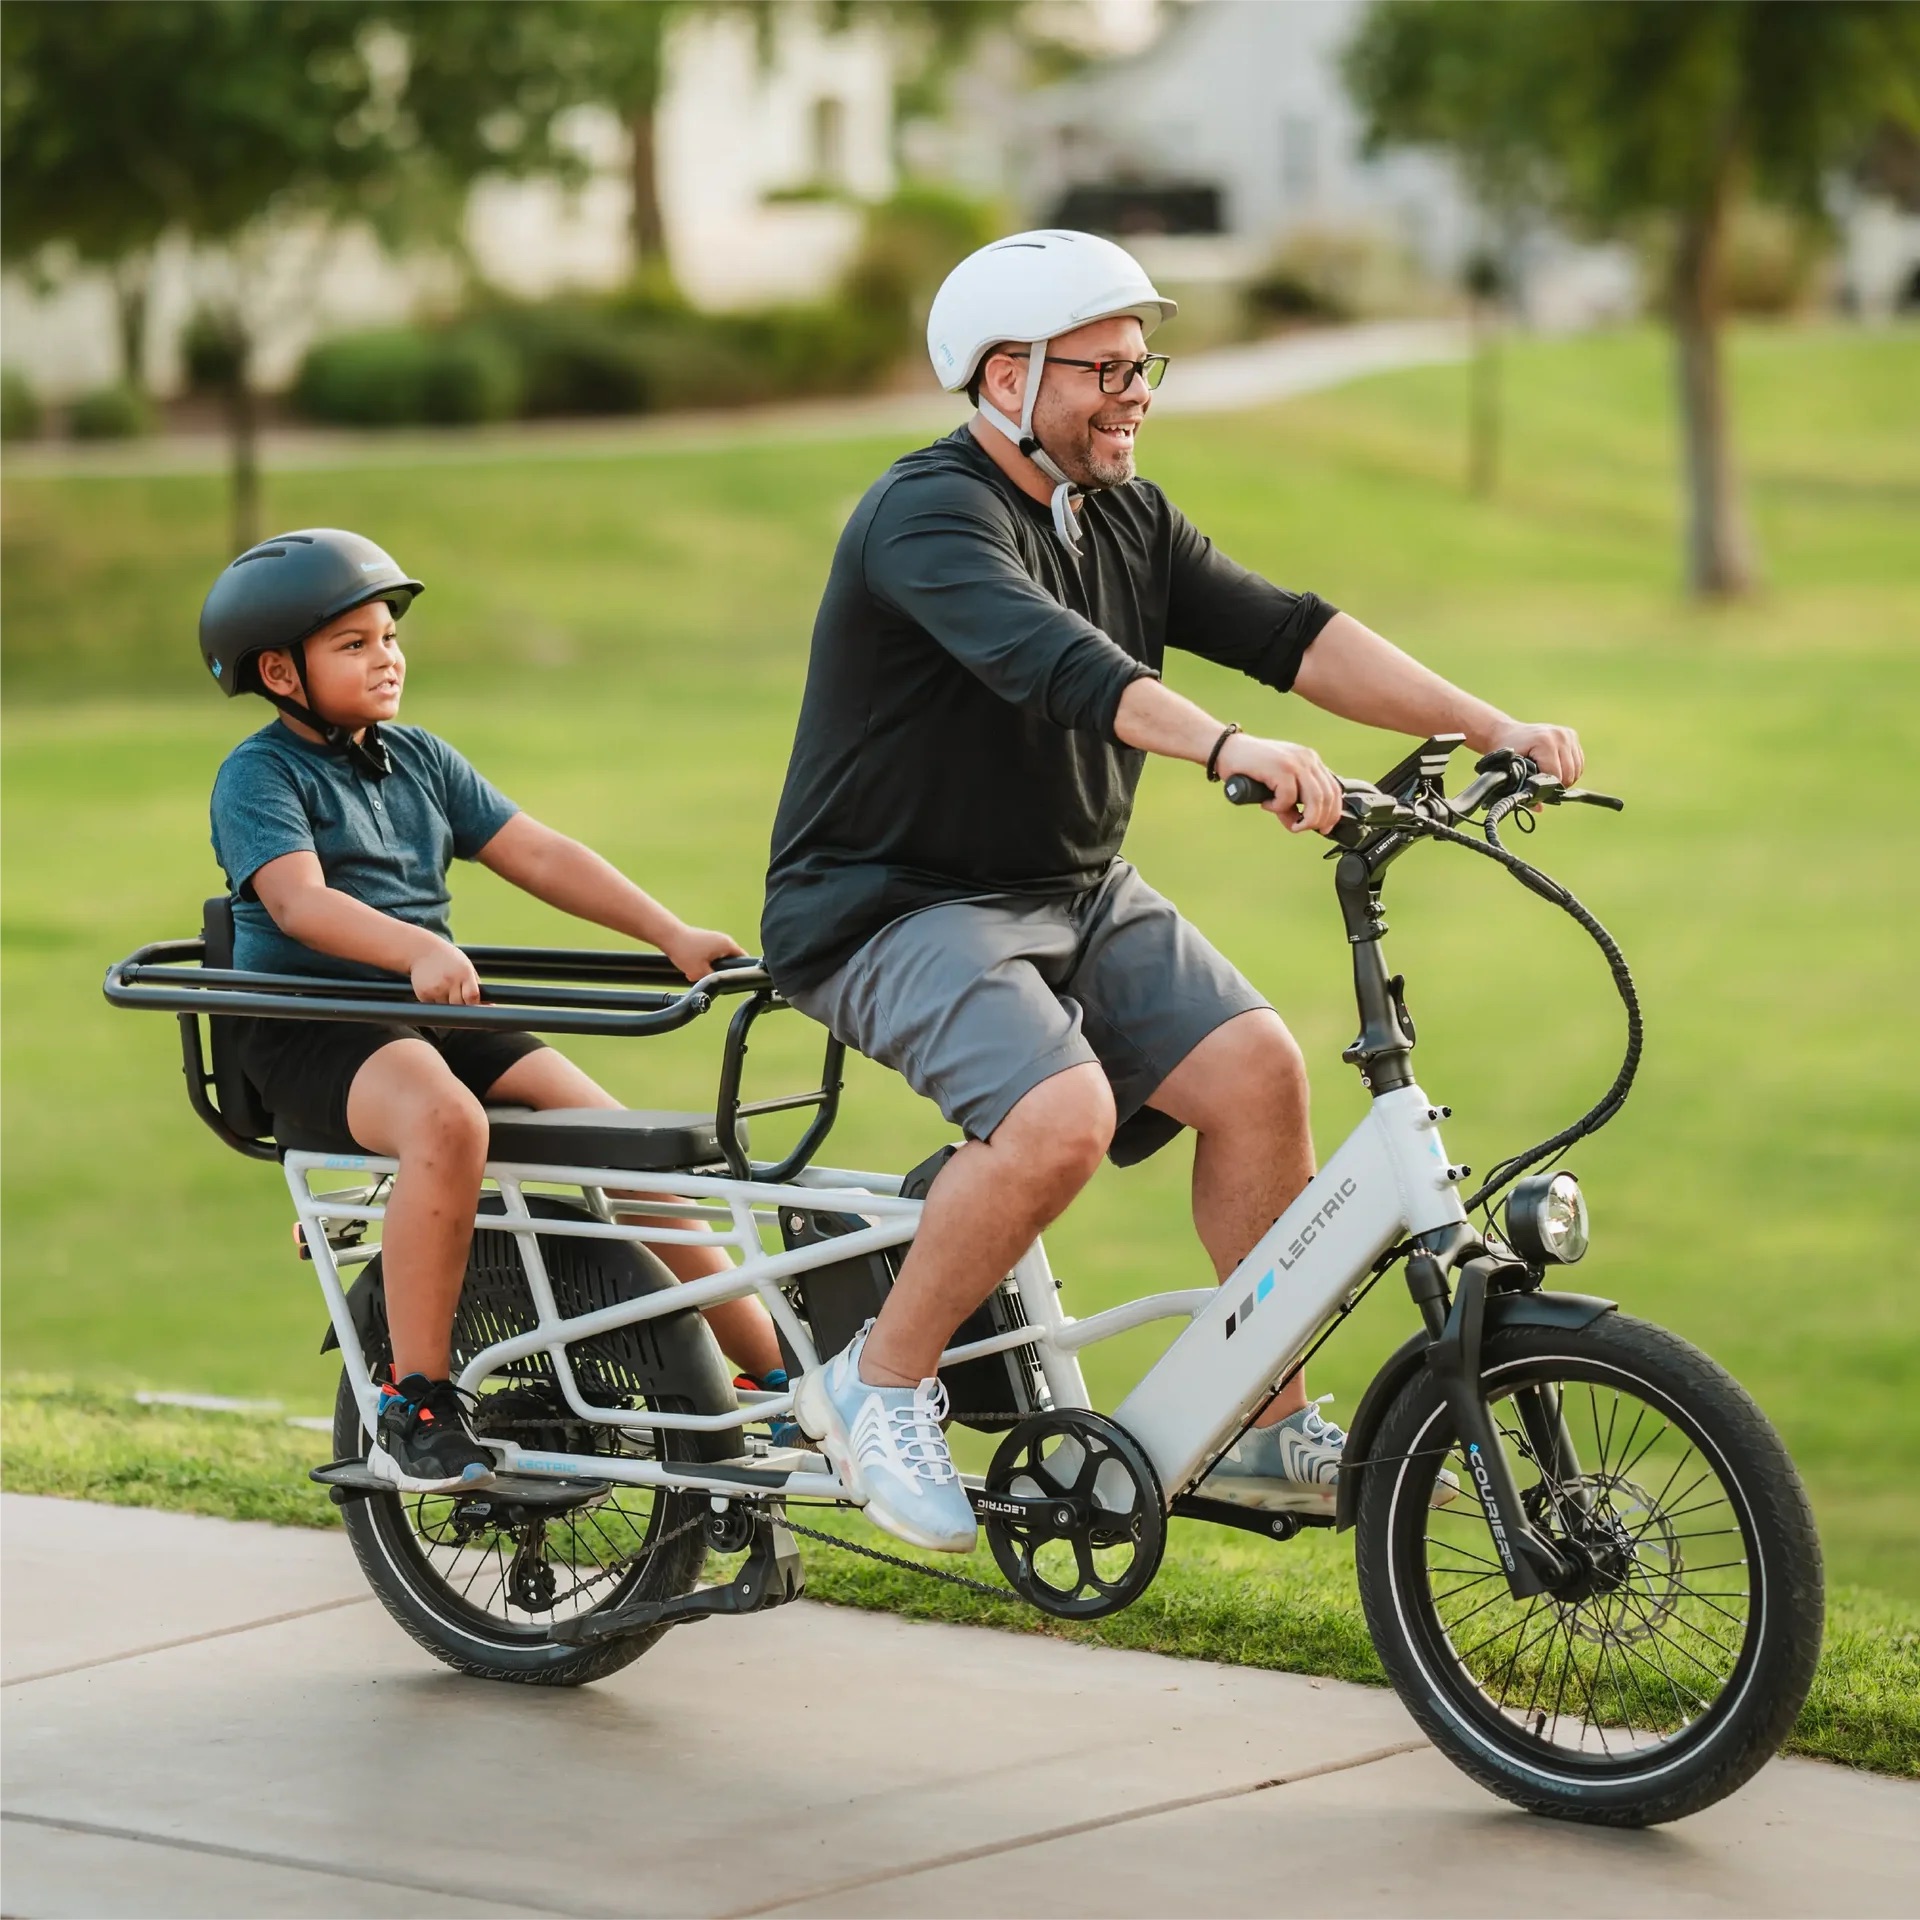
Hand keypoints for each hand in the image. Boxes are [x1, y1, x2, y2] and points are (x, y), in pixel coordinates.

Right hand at [411, 941, 482, 1004]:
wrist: (422, 950)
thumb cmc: (449, 959)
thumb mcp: (466, 966)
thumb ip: (476, 985)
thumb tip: (490, 1005)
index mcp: (464, 973)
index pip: (472, 996)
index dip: (475, 1005)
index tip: (475, 1007)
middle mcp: (450, 981)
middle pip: (460, 1006)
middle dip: (462, 1007)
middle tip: (460, 1001)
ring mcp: (436, 988)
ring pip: (446, 1009)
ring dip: (449, 1006)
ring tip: (446, 992)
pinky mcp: (423, 993)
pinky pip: (434, 1007)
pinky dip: (437, 1004)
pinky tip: (436, 992)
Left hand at [663, 924, 747, 983]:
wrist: (669, 936)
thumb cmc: (685, 951)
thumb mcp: (701, 973)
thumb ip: (713, 980)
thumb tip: (719, 986)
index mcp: (728, 945)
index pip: (744, 960)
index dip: (740, 972)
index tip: (732, 980)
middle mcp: (723, 939)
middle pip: (730, 961)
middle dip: (721, 971)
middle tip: (711, 978)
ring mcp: (714, 938)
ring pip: (718, 959)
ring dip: (710, 967)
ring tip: (698, 972)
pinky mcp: (705, 940)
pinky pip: (710, 955)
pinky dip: (703, 962)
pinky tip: (693, 966)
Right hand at [1215, 733, 1343, 834]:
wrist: (1227, 750)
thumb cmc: (1250, 768)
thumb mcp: (1278, 784)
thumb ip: (1292, 802)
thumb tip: (1298, 824)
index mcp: (1311, 760)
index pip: (1334, 789)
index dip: (1333, 813)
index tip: (1324, 829)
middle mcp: (1307, 758)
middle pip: (1328, 796)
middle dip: (1318, 820)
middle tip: (1301, 828)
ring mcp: (1295, 762)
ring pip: (1315, 799)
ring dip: (1305, 819)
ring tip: (1290, 823)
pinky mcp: (1281, 768)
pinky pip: (1288, 798)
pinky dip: (1278, 808)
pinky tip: (1266, 804)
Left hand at [1489, 721, 1583, 786]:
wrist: (1507, 733)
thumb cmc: (1505, 753)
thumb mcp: (1510, 771)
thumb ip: (1523, 789)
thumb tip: (1539, 808)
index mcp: (1545, 741)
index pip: (1556, 775)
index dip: (1548, 788)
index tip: (1537, 791)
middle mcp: (1560, 736)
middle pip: (1569, 774)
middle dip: (1558, 785)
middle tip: (1542, 786)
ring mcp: (1568, 734)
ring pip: (1577, 769)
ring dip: (1565, 778)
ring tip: (1548, 778)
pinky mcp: (1572, 735)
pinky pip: (1579, 762)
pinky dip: (1570, 770)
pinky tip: (1556, 770)